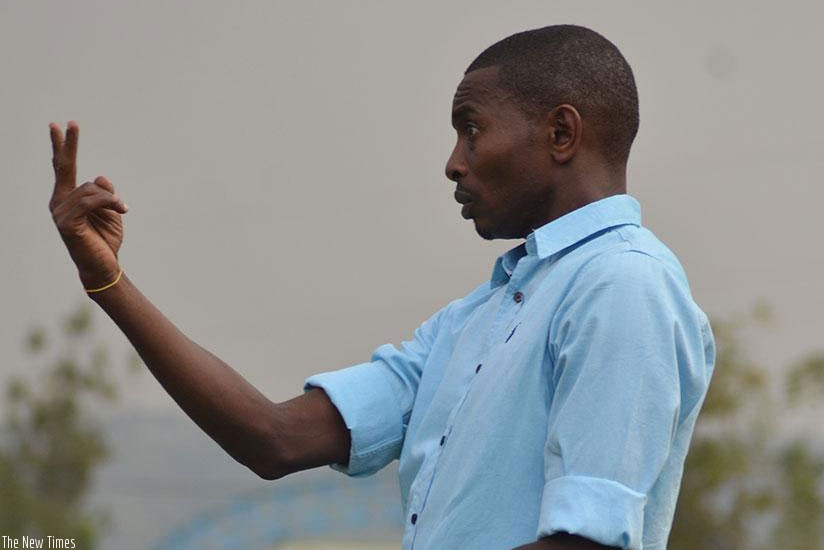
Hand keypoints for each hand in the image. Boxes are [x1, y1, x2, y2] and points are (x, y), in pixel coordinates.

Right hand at [48, 121, 128, 289]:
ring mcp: (60, 212)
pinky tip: (122, 210)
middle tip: (71, 122)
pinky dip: (110, 204)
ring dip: (110, 200)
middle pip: (65, 167)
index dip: (63, 147)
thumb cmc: (105, 239)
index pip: (63, 168)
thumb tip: (99, 177)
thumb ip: (104, 193)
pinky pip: (92, 202)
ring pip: (90, 189)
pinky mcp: (67, 223)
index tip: (60, 126)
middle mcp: (58, 202)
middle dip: (68, 144)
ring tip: (120, 210)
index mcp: (67, 198)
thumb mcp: (111, 211)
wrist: (104, 265)